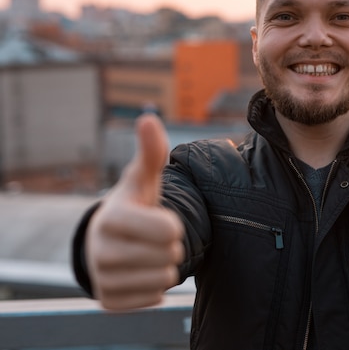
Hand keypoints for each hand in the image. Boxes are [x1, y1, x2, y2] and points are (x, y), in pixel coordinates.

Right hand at [86, 114, 183, 309]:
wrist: (106, 241)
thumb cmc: (132, 205)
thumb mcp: (142, 179)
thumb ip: (150, 152)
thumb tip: (149, 118)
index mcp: (112, 218)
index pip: (169, 231)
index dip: (173, 225)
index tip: (161, 220)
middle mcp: (102, 252)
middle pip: (171, 255)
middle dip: (170, 246)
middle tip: (152, 238)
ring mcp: (103, 280)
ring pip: (166, 279)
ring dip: (165, 266)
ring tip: (147, 253)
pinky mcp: (109, 302)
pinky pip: (156, 299)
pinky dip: (156, 287)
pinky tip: (141, 271)